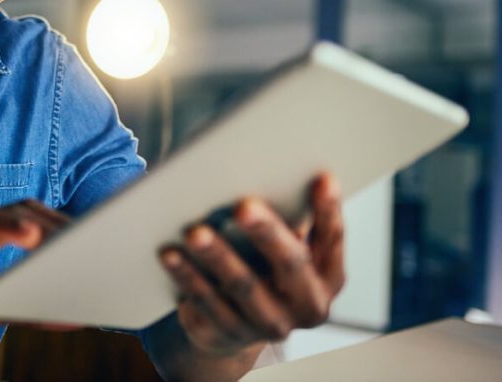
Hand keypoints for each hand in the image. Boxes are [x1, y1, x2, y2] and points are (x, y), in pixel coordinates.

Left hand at [158, 173, 344, 358]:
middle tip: (244, 206)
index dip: (329, 209)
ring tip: (195, 232)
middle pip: (290, 265)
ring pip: (242, 287)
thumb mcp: (284, 245)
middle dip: (267, 233)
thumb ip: (287, 215)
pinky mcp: (228, 334)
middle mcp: (306, 306)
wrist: (235, 325)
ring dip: (217, 257)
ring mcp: (267, 325)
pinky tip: (170, 254)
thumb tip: (267, 167)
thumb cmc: (263, 266)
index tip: (321, 177)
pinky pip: (205, 303)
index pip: (332, 238)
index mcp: (328, 277)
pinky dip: (186, 276)